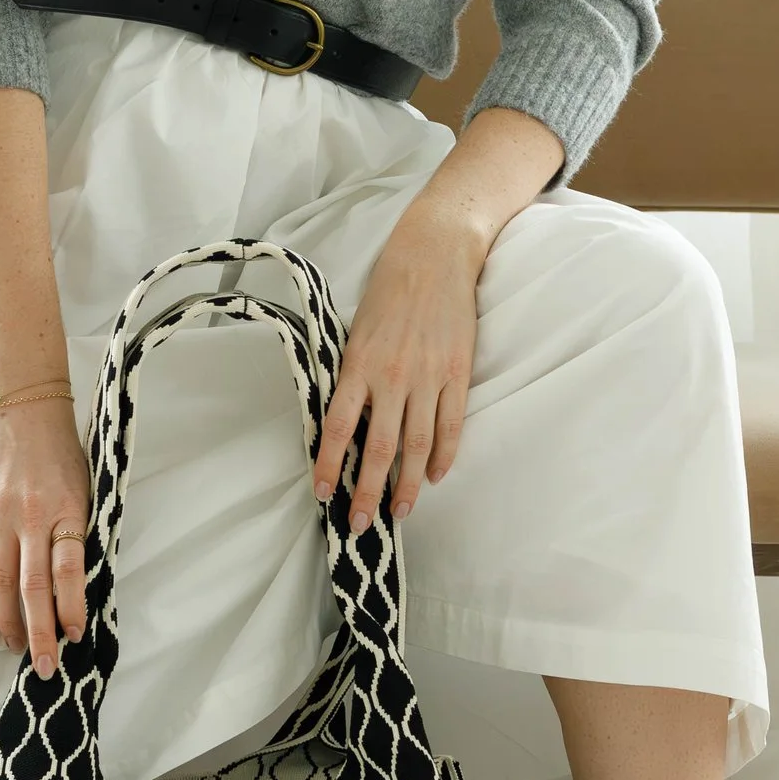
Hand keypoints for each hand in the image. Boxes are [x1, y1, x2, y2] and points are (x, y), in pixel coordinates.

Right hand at [0, 394, 90, 675]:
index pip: (68, 570)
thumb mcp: (82, 481)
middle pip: (32, 586)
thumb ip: (76, 526)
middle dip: (39, 632)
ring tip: (16, 647)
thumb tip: (76, 578)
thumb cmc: (59, 440)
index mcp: (67, 507)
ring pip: (0, 581)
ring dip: (9, 620)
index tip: (74, 638)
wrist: (19, 395)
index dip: (70, 608)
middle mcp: (31, 514)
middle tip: (42, 667)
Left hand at [311, 196, 487, 531]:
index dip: (328, 463)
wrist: (435, 255)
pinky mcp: (457, 374)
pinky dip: (442, 456)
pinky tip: (433, 477)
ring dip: (406, 484)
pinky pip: (450, 425)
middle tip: (359, 524)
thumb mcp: (358, 329)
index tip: (321, 494)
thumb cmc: (389, 289)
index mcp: (359, 364)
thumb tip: (346, 419)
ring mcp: (428, 377)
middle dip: (367, 491)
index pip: (338, 426)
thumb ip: (354, 374)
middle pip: (378, 448)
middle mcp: (392, 376)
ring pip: (416, 445)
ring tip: (398, 512)